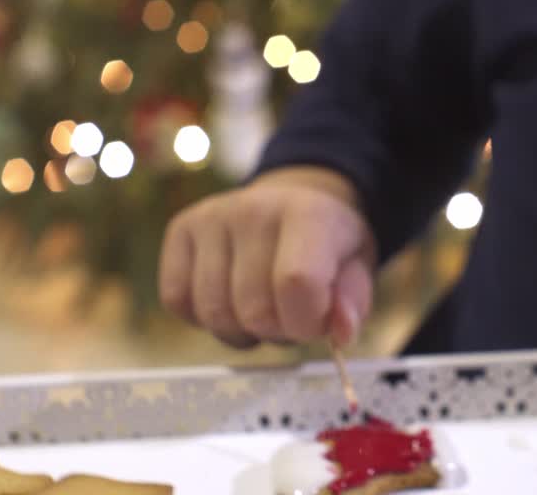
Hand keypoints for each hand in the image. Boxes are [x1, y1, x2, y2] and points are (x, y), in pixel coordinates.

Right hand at [159, 166, 376, 348]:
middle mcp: (254, 208)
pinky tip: (229, 298)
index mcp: (308, 214)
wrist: (293, 203)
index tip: (316, 322)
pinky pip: (177, 301)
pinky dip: (203, 318)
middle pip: (253, 311)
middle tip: (290, 313)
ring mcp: (211, 216)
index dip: (306, 323)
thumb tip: (340, 333)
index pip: (296, 285)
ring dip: (242, 331)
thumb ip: (353, 303)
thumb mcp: (358, 268)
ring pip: (213, 314)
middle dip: (276, 331)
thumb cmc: (328, 245)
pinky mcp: (180, 228)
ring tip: (262, 307)